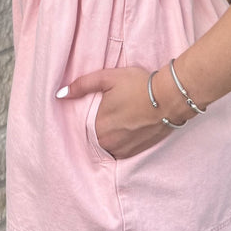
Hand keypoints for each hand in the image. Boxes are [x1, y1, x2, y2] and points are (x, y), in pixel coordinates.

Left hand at [58, 66, 175, 159]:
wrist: (170, 98)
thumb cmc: (138, 85)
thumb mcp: (108, 78)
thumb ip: (82, 85)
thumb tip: (60, 94)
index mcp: (99, 128)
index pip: (83, 129)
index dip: (87, 119)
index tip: (95, 110)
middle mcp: (109, 144)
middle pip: (96, 137)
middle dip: (99, 127)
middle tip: (109, 113)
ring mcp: (124, 151)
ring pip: (109, 145)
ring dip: (111, 136)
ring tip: (119, 120)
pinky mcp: (137, 152)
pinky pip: (122, 150)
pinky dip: (122, 141)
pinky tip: (128, 127)